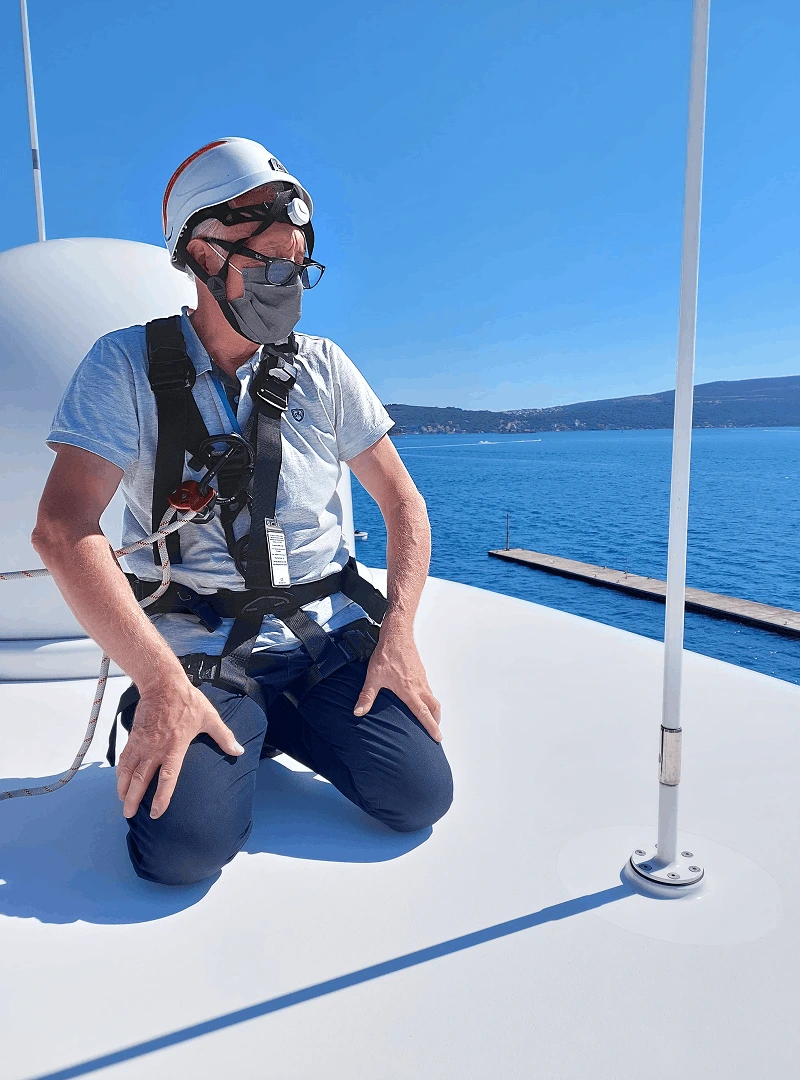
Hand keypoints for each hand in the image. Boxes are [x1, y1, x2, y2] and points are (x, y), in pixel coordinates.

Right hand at [116, 677, 243, 819]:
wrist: (162, 683)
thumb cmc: (188, 701)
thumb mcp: (210, 718)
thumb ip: (224, 737)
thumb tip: (239, 751)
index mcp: (175, 747)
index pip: (167, 778)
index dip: (161, 798)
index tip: (156, 813)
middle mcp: (155, 749)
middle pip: (141, 780)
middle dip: (133, 799)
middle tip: (129, 814)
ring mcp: (141, 743)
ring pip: (128, 771)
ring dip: (123, 788)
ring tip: (123, 802)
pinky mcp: (133, 737)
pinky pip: (124, 759)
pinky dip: (120, 773)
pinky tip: (120, 781)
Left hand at [354, 628, 441, 740]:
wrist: (397, 635)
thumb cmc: (387, 654)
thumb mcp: (373, 677)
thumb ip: (367, 696)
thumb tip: (358, 712)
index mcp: (409, 690)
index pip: (423, 713)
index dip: (431, 726)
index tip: (437, 737)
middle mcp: (419, 685)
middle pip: (434, 707)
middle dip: (436, 721)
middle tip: (435, 731)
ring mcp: (421, 678)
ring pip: (432, 698)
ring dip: (433, 710)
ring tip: (428, 718)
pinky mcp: (420, 672)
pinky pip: (428, 689)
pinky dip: (428, 699)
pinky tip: (419, 699)